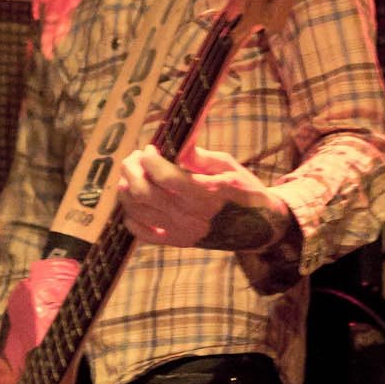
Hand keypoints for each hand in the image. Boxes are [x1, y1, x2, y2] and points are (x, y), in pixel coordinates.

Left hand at [117, 144, 290, 250]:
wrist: (258, 226)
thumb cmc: (243, 190)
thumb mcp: (228, 166)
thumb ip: (198, 155)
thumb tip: (175, 141)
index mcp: (205, 194)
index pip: (165, 177)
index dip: (150, 160)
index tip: (150, 149)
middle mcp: (190, 216)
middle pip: (143, 192)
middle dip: (131, 169)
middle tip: (134, 158)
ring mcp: (181, 232)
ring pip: (137, 210)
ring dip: (126, 189)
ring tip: (132, 175)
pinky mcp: (177, 242)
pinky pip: (141, 233)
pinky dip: (131, 215)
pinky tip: (136, 201)